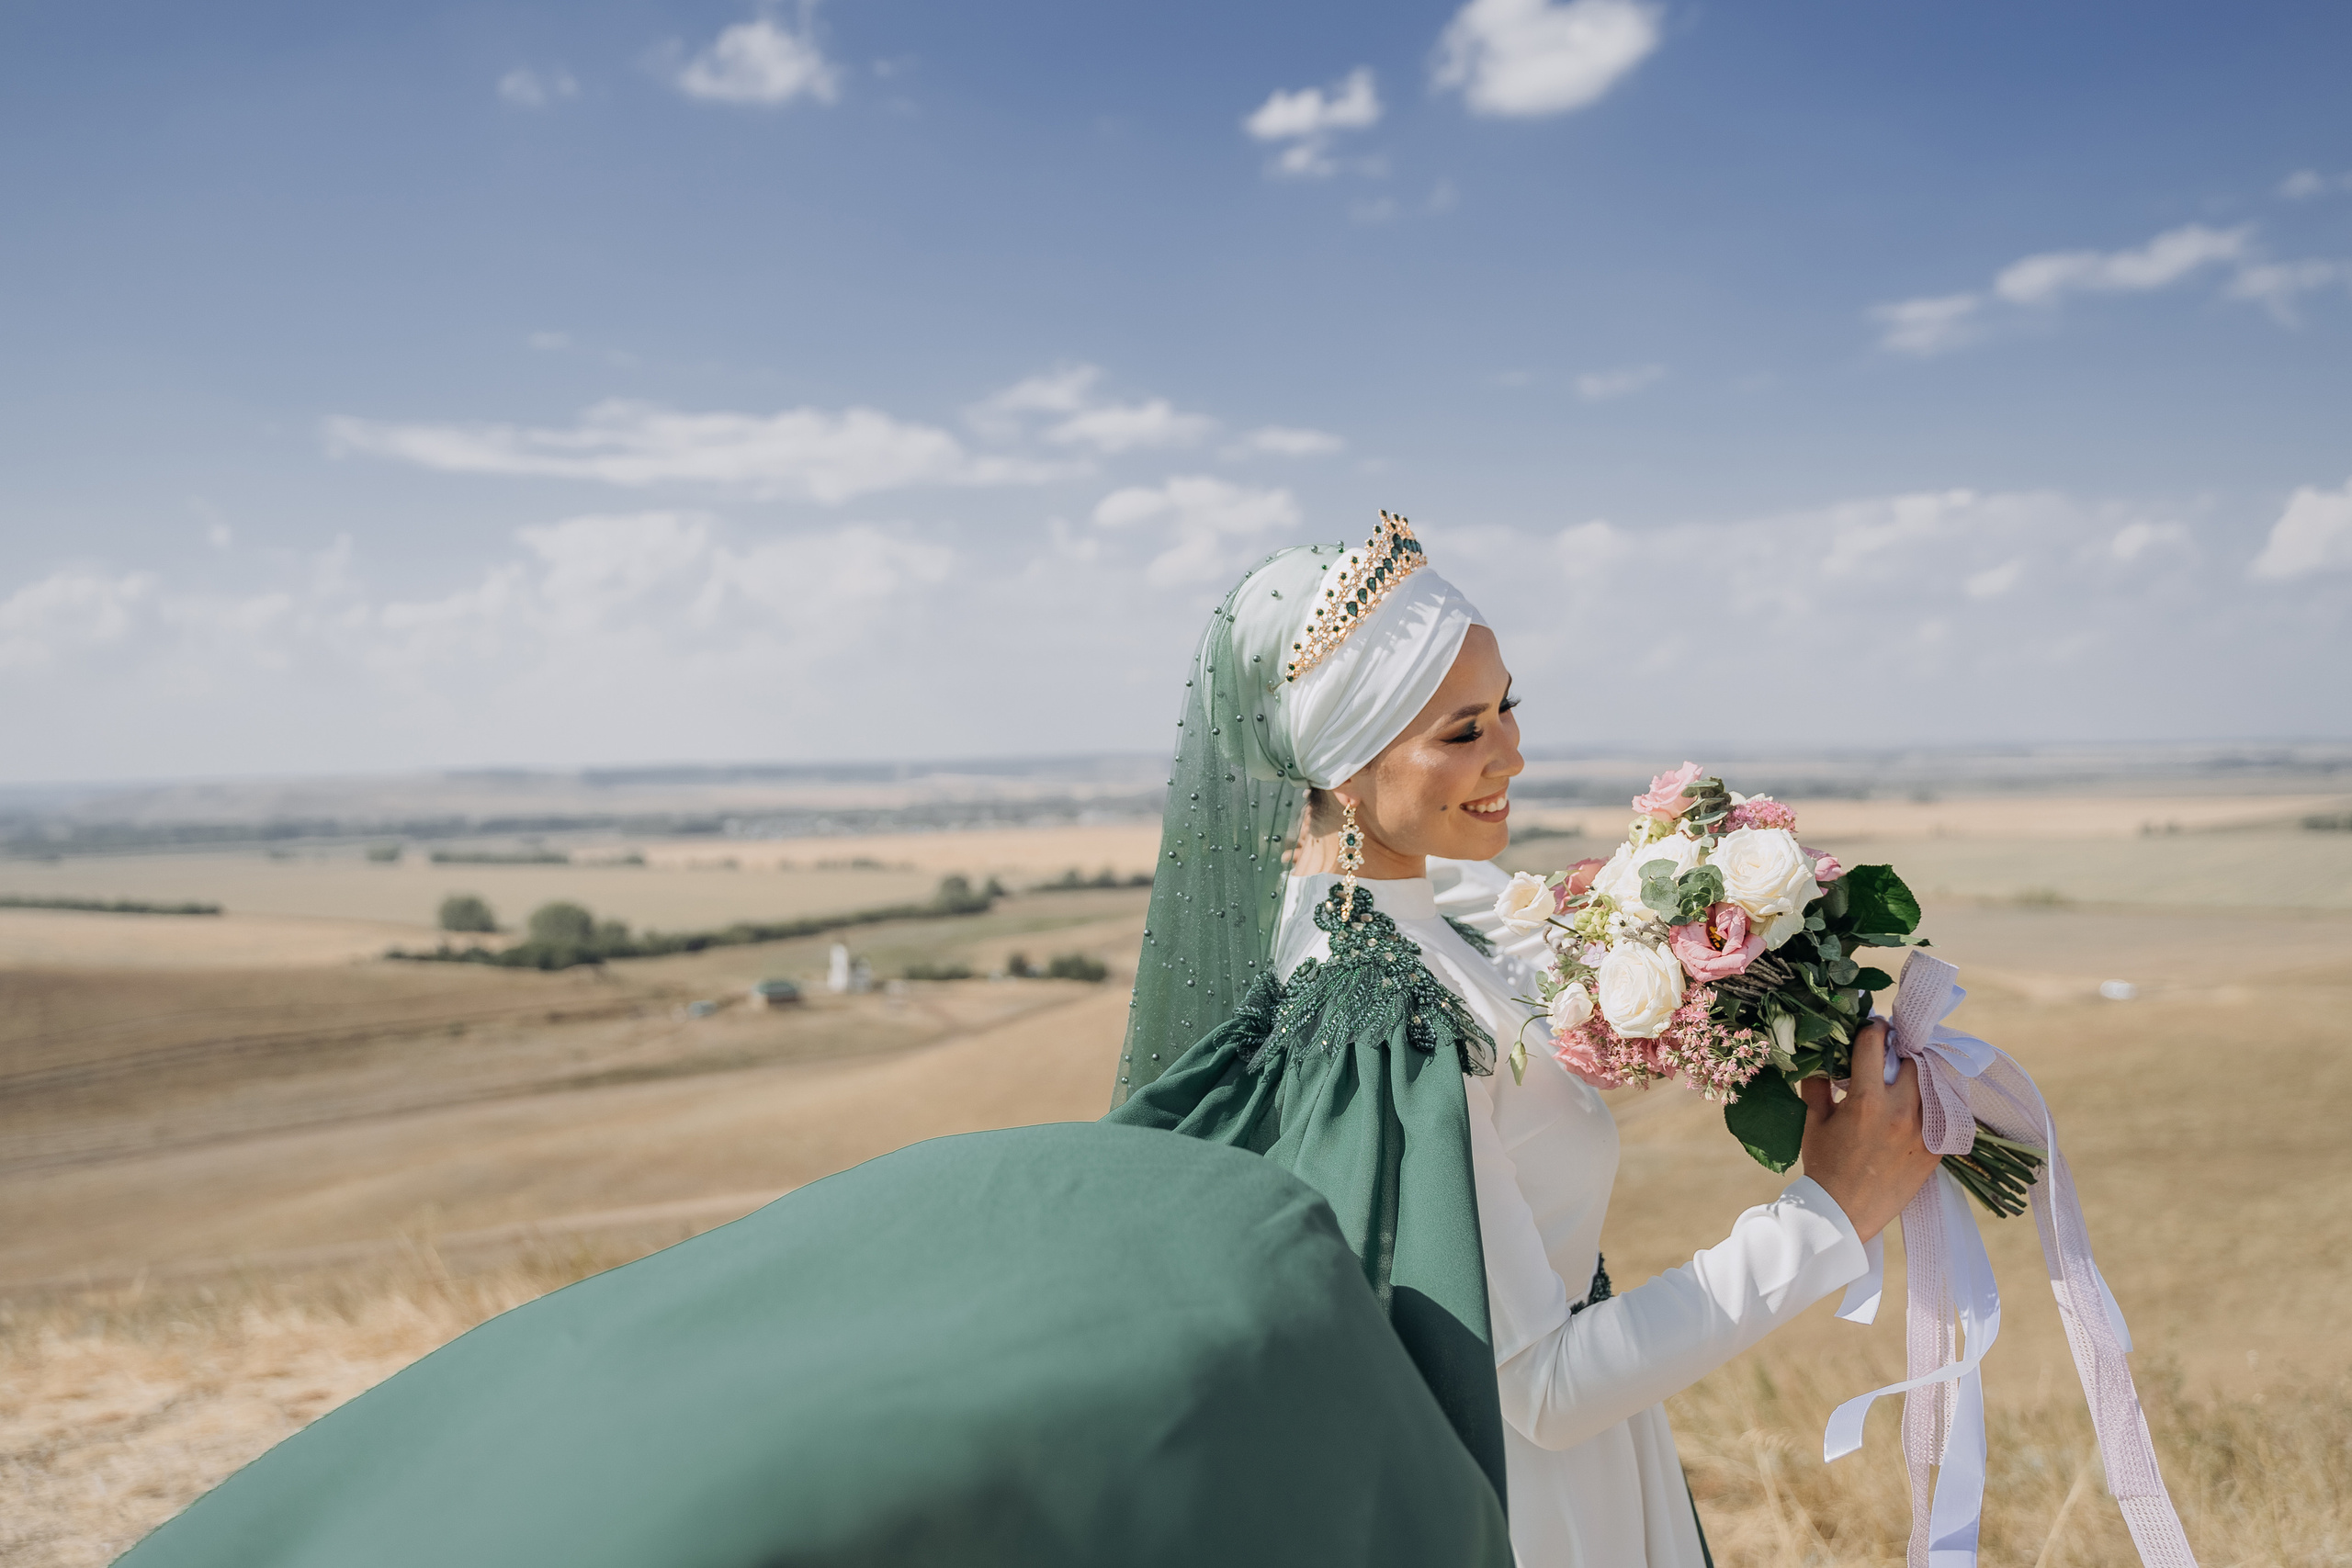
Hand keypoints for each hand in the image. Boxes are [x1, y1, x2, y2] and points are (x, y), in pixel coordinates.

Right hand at [1797, 1021, 1942, 1243]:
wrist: (1844, 1214)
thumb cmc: (1823, 1166)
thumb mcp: (1813, 1121)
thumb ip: (1818, 1084)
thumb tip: (1823, 1057)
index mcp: (1866, 1100)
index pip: (1875, 1045)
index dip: (1873, 1028)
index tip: (1874, 1026)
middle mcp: (1899, 1111)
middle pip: (1914, 1059)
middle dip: (1903, 1050)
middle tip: (1895, 1051)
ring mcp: (1922, 1132)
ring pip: (1934, 1085)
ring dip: (1921, 1076)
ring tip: (1910, 1076)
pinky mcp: (1935, 1151)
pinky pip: (1944, 1116)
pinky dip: (1934, 1104)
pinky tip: (1922, 1104)